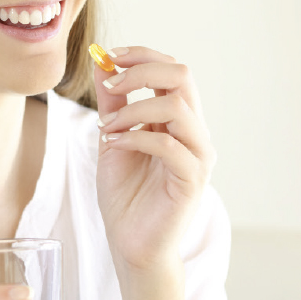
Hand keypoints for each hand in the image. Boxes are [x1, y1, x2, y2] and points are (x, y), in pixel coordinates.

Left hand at [93, 46, 216, 276]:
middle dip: (142, 70)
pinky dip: (135, 137)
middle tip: (110, 84)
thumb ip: (113, 103)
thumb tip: (102, 63)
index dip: (143, 56)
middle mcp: (194, 131)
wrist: (131, 244)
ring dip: (133, 109)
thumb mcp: (112, 138)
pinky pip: (169, 145)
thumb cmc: (125, 195)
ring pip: (177, 107)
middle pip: (183, 77)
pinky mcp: (193, 179)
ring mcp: (197, 155)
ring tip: (106, 127)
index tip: (110, 55)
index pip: (173, 70)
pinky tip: (113, 145)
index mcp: (178, 119)